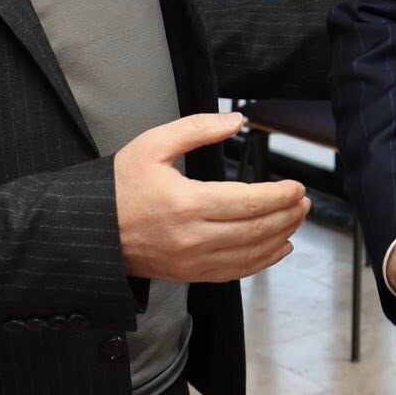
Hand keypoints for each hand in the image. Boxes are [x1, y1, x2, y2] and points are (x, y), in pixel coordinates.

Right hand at [115, 113, 309, 283]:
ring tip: (296, 220)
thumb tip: (236, 121)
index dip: (279, 196)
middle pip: (255, 229)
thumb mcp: (153, 145)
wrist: (92, 231)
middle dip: (286, 215)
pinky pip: (234, 272)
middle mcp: (192, 237)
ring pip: (249, 254)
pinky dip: (261, 262)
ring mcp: (191, 261)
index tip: (297, 187)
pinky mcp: (189, 274)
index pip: (248, 202)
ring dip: (279, 237)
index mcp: (185, 203)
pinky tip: (278, 248)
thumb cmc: (119, 186)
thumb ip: (198, 129)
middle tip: (303, 202)